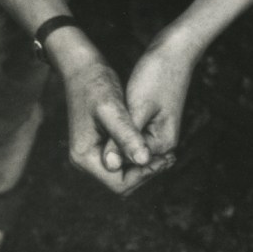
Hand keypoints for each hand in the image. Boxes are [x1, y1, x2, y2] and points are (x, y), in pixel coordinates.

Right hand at [64, 53, 174, 194]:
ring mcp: (91, 153)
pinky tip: (154, 144)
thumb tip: (143, 160)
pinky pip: (122, 159)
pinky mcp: (99, 144)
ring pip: (123, 172)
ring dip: (144, 164)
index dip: (145, 175)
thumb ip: (126, 135)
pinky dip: (138, 154)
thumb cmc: (95, 84)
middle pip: (121, 182)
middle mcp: (84, 160)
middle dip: (146, 171)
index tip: (165, 158)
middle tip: (170, 156)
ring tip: (167, 152)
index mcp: (84, 157)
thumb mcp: (113, 109)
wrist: (82, 67)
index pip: (119, 184)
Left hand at [102, 38, 193, 170]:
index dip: (107, 162)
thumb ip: (123, 139)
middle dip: (112, 154)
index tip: (96, 139)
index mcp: (162, 145)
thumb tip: (109, 166)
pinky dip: (121, 132)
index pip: (128, 173)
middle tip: (99, 129)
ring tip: (105, 121)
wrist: (174, 50)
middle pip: (129, 166)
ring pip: (128, 152)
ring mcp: (159, 134)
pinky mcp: (154, 123)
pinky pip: (132, 138)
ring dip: (115, 142)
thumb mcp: (137, 107)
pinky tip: (113, 115)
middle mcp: (163, 145)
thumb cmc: (157, 75)